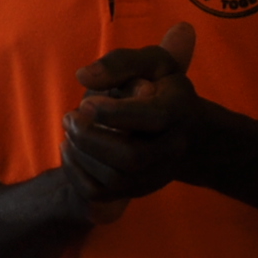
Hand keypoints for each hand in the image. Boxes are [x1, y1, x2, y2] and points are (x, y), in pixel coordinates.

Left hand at [60, 24, 201, 219]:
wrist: (188, 134)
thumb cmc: (162, 91)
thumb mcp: (152, 64)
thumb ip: (120, 63)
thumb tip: (83, 77)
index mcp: (178, 110)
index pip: (151, 117)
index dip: (113, 113)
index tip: (87, 103)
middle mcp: (173, 149)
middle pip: (132, 157)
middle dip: (91, 138)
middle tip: (69, 117)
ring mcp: (156, 175)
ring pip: (115, 179)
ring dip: (82, 155)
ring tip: (69, 130)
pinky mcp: (138, 190)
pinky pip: (101, 194)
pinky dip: (76, 173)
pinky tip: (70, 150)